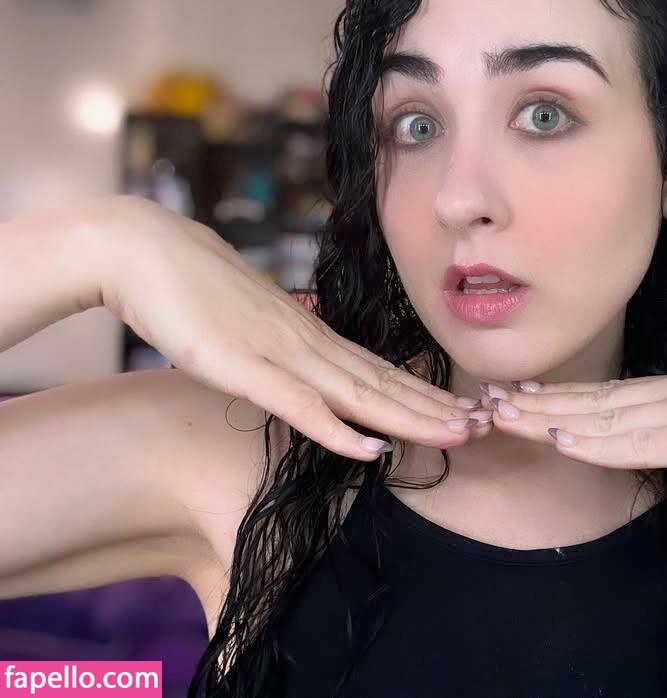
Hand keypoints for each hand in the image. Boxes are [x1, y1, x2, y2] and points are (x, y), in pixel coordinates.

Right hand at [93, 196, 484, 460]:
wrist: (143, 250)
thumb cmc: (191, 287)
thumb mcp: (247, 323)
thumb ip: (279, 344)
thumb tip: (303, 348)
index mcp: (310, 336)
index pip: (381, 372)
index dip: (425, 395)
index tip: (464, 411)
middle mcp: (308, 344)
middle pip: (385, 384)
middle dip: (438, 410)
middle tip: (489, 425)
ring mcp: (280, 355)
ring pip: (360, 394)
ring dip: (411, 419)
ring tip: (459, 435)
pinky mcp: (245, 368)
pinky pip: (300, 405)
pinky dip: (339, 430)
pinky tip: (372, 451)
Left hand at [479, 336, 666, 470]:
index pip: (612, 395)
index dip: (564, 397)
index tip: (523, 395)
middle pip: (592, 401)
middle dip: (537, 403)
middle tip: (487, 399)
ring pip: (600, 418)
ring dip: (546, 418)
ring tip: (499, 414)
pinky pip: (636, 443)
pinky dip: (593, 441)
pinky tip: (558, 439)